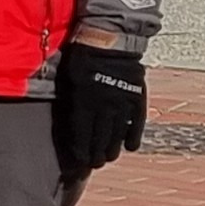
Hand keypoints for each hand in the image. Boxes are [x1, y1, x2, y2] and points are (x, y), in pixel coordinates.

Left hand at [53, 41, 149, 181]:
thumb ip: (70, 101)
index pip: (82, 133)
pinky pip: (137, 121)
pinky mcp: (137, 97)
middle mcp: (104, 106)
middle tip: (95, 164)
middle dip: (96, 153)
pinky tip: (131, 147)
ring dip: (113, 147)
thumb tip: (67, 120)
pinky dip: (134, 134)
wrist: (108, 41)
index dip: (81, 149)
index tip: (80, 161)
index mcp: (84, 102)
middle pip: (100, 136)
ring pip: (118, 132)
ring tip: (109, 158)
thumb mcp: (69, 79)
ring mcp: (122, 102)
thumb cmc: (82, 57)